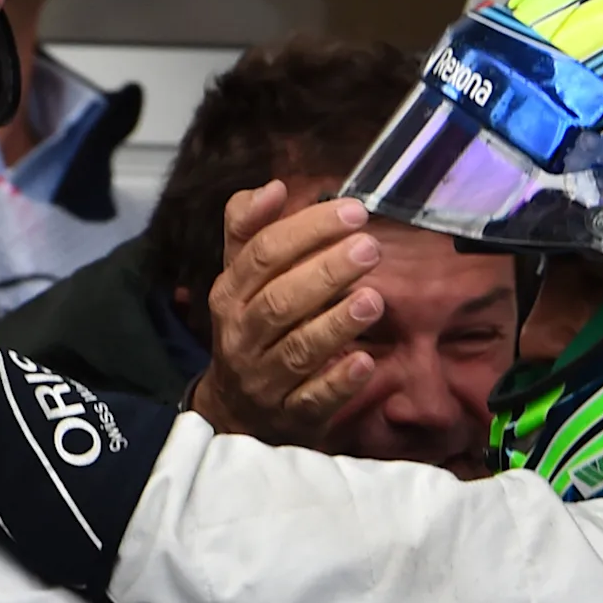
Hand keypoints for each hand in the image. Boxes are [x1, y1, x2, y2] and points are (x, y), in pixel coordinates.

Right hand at [183, 183, 383, 444]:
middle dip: (326, 272)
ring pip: (297, 350)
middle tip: (369, 248)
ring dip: (335, 324)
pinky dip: (338, 381)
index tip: (353, 211)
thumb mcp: (240, 276)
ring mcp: (263, 379)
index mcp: (229, 295)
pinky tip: (364, 362)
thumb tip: (274, 187)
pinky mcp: (290, 415)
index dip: (308, 230)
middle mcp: (241, 336)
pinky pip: (313, 399)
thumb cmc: (250, 326)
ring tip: (373, 299)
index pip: (263, 255)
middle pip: (280, 301)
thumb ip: (250, 228)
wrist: (235, 411)